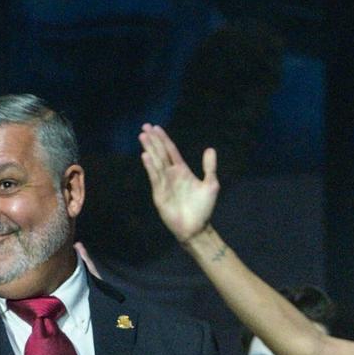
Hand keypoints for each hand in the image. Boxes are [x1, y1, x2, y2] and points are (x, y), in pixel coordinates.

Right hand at [138, 124, 220, 243]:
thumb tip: (209, 149)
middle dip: (153, 140)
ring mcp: (164, 184)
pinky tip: (146, 156)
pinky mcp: (159, 194)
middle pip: (160, 153)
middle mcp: (171, 175)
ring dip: (149, 149)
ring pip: (156, 162)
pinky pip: (155, 178)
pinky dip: (150, 167)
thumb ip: (209, 167)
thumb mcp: (211, 185)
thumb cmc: (203, 208)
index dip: (163, 139)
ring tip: (142, 137)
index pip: (170, 150)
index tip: (156, 127)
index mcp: (181, 170)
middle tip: (145, 126)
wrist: (197, 228)